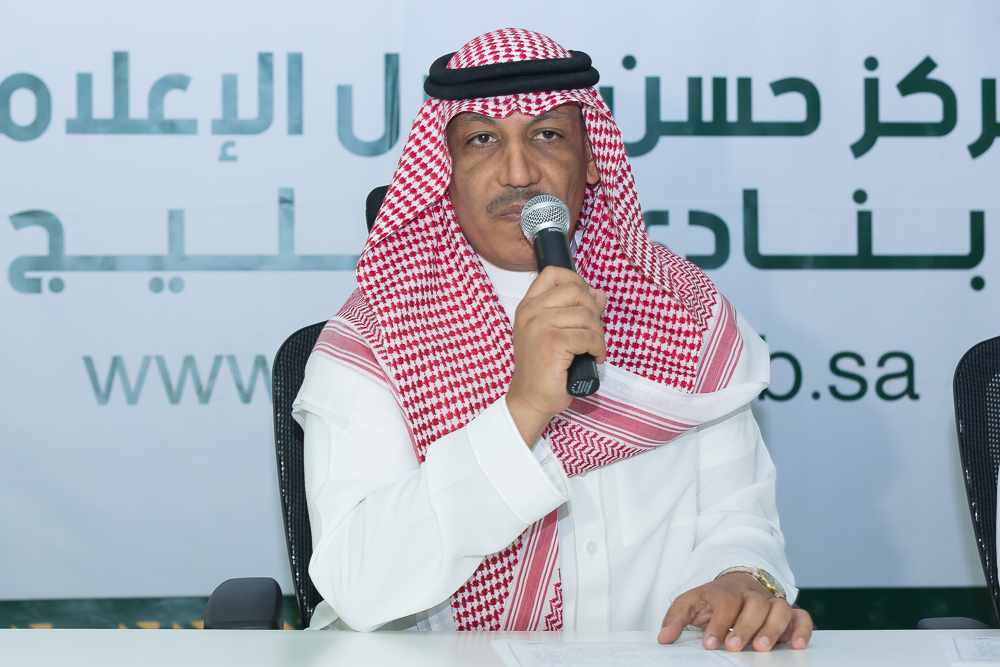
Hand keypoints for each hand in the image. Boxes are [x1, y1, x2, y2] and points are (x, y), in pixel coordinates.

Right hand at [506, 266, 606, 445]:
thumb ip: (574, 310)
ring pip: (586, 315)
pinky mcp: (553, 343)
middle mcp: (531, 312)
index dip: (576, 281)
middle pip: (576, 291)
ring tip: (594, 348)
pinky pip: (588, 336)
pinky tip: (595, 358)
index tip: (586, 301)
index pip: (553, 274)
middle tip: (593, 332)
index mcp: (528, 306)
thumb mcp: (554, 333)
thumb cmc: (543, 368)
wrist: (531, 399)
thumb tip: (599, 294)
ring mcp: (540, 326)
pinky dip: (598, 348)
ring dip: (598, 333)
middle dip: (593, 311)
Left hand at [657, 573, 811, 651]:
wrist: (737, 584)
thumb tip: (664, 638)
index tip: (710, 644)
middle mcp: (752, 595)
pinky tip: (798, 645)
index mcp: (726, 591)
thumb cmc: (712, 600)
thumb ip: (675, 618)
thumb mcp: (690, 603)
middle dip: (746, 627)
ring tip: (763, 648)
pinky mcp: (789, 613)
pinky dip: (803, 629)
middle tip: (736, 647)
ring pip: (780, 608)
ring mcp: (772, 603)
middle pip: (754, 604)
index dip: (718, 623)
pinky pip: (802, 617)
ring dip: (774, 628)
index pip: (724, 603)